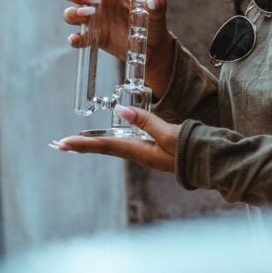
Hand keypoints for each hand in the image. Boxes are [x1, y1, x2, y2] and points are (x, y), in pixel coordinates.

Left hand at [50, 106, 179, 172]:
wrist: (211, 162)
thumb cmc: (192, 149)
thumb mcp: (169, 133)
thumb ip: (145, 121)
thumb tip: (121, 110)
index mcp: (140, 152)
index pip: (105, 146)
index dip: (83, 144)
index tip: (63, 144)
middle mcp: (139, 154)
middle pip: (105, 148)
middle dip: (82, 146)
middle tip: (60, 145)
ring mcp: (146, 153)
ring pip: (113, 147)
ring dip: (93, 145)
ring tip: (76, 144)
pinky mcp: (152, 150)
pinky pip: (125, 145)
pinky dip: (109, 143)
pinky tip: (107, 141)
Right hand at [63, 0, 174, 95]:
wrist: (152, 48)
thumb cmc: (153, 25)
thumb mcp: (157, 15)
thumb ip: (157, 6)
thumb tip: (154, 1)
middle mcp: (101, 3)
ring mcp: (95, 20)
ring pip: (72, 12)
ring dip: (73, 13)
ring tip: (87, 15)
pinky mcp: (94, 37)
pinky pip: (78, 37)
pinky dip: (74, 38)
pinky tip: (76, 39)